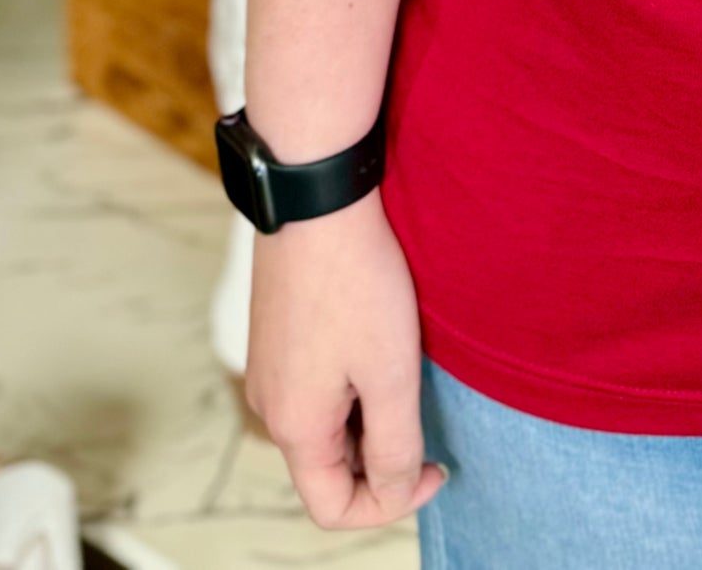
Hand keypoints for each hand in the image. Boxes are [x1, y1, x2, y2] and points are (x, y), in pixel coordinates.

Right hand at [244, 191, 444, 530]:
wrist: (316, 193)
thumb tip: (395, 491)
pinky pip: (313, 385)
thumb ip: (394, 448)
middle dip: (380, 458)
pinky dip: (350, 384)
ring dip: (367, 418)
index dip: (390, 504)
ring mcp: (267, 364)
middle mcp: (269, 402)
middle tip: (424, 415)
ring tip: (403, 371)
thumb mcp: (391, 375)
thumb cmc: (355, 281)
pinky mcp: (276, 332)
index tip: (434, 466)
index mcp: (293, 426)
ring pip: (322, 425)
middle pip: (327, 468)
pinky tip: (377, 342)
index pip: (332, 508)